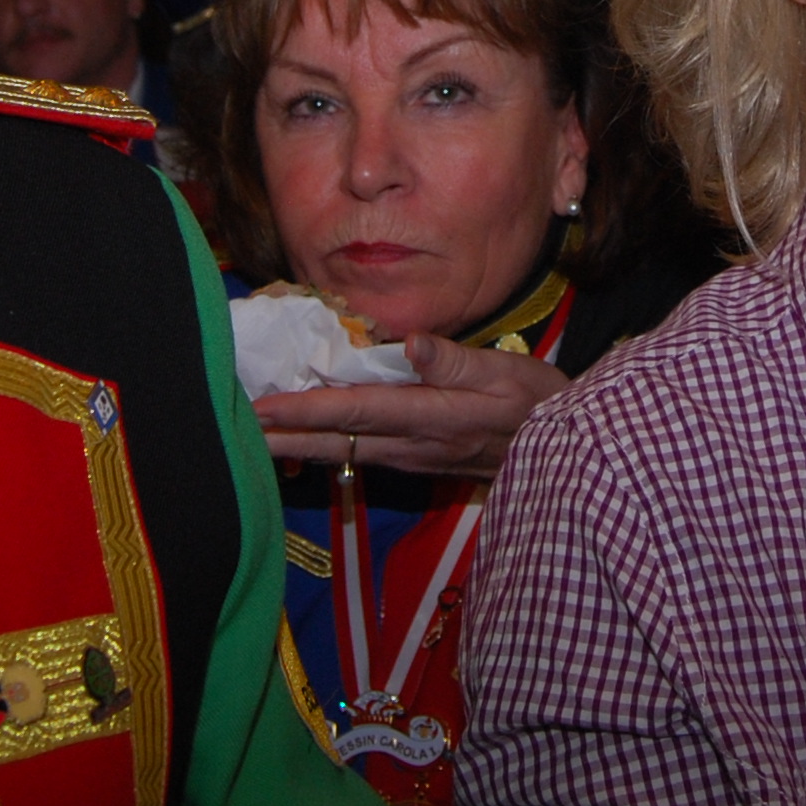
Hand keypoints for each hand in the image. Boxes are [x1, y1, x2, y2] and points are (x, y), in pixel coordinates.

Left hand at [256, 334, 568, 476]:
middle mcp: (413, 445)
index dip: (303, 411)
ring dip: (299, 446)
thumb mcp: (506, 375)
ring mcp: (414, 459)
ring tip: (256, 436)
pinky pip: (363, 456)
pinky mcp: (419, 463)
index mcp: (430, 417)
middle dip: (283, 436)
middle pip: (335, 441)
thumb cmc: (541, 406)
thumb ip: (454, 360)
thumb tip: (409, 342)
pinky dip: (328, 448)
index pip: (354, 411)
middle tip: (235, 428)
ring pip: (344, 453)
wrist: (570, 457)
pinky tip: (307, 445)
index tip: (260, 408)